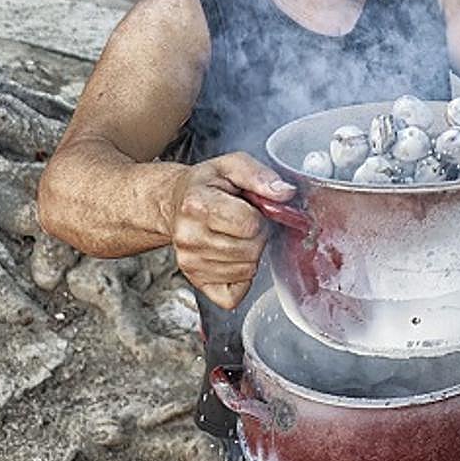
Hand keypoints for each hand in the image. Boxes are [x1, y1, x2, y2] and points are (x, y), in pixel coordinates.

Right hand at [165, 152, 295, 310]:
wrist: (175, 202)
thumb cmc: (206, 185)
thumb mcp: (231, 166)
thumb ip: (259, 175)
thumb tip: (284, 193)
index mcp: (197, 204)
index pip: (249, 224)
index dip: (259, 216)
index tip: (249, 208)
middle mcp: (189, 237)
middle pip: (250, 249)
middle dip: (257, 235)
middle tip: (244, 222)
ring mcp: (190, 263)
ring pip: (246, 270)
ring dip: (251, 253)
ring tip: (235, 235)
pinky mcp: (196, 281)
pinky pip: (235, 294)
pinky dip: (242, 277)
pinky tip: (233, 256)